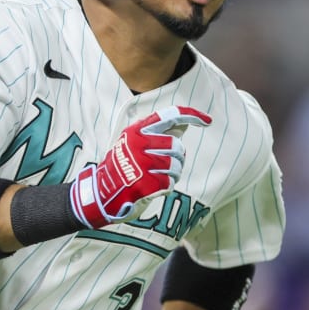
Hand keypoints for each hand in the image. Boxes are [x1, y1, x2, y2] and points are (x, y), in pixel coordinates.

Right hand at [70, 107, 210, 228]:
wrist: (100, 194)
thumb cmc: (122, 168)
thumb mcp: (134, 144)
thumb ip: (157, 134)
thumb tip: (184, 124)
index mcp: (136, 130)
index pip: (169, 116)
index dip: (191, 115)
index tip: (208, 120)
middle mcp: (138, 143)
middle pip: (177, 146)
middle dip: (177, 158)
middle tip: (165, 166)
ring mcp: (140, 163)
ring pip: (175, 165)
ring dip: (172, 174)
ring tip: (157, 177)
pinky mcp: (144, 183)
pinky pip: (169, 183)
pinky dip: (165, 188)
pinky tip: (152, 188)